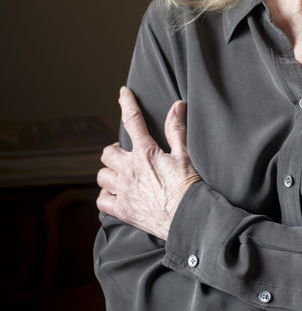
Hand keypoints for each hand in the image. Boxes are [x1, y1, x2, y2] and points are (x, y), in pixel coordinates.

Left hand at [96, 87, 200, 239]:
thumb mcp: (186, 155)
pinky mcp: (123, 211)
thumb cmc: (190, 186)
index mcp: (146, 153)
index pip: (133, 121)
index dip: (127, 103)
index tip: (123, 93)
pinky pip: (102, 201)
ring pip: (102, 176)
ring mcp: (124, 191)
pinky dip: (105, 196)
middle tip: (123, 152)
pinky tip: (115, 194)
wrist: (188, 218)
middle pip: (107, 153)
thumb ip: (177, 129)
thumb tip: (177, 105)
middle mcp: (129, 170)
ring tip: (119, 173)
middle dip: (114, 150)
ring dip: (109, 172)